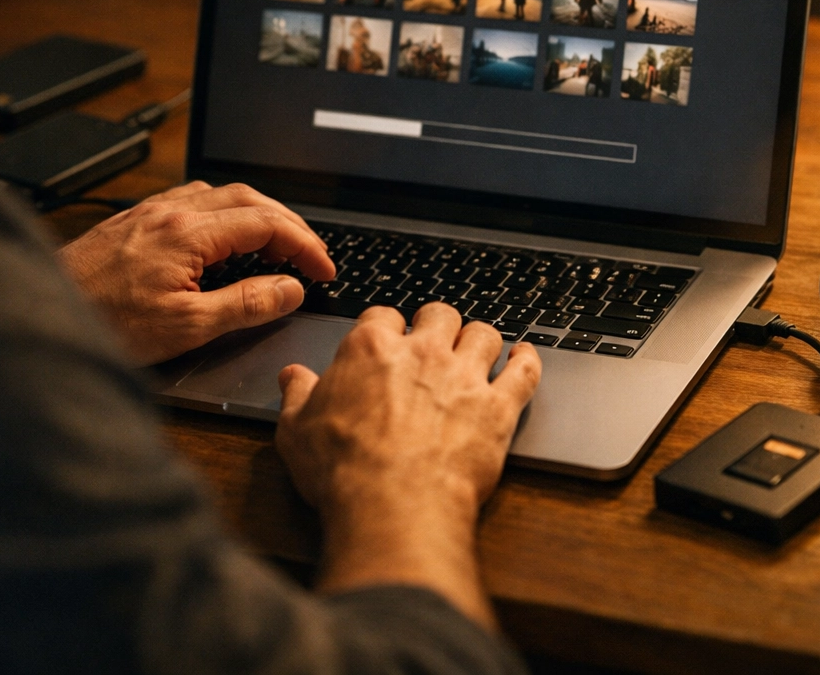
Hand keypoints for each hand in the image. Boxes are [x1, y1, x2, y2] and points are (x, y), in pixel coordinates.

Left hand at [56, 181, 334, 364]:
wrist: (37, 315)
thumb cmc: (102, 324)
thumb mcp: (186, 327)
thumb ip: (245, 305)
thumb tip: (289, 289)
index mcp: (188, 233)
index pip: (266, 223)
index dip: (305, 244)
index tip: (324, 269)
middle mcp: (168, 212)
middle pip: (248, 197)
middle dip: (288, 223)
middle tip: (310, 255)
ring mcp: (148, 213)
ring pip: (218, 194)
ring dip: (256, 212)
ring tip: (275, 243)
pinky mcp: (131, 223)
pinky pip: (190, 202)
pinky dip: (222, 213)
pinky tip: (220, 237)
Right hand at [275, 303, 540, 627]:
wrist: (394, 505)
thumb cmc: (344, 472)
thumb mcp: (296, 432)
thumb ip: (297, 397)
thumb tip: (292, 377)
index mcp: (371, 351)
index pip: (381, 315)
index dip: (384, 327)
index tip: (385, 339)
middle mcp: (422, 353)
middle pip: (439, 314)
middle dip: (436, 323)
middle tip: (434, 338)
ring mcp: (465, 378)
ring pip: (484, 334)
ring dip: (480, 339)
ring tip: (477, 348)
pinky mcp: (498, 408)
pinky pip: (524, 371)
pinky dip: (528, 360)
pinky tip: (525, 355)